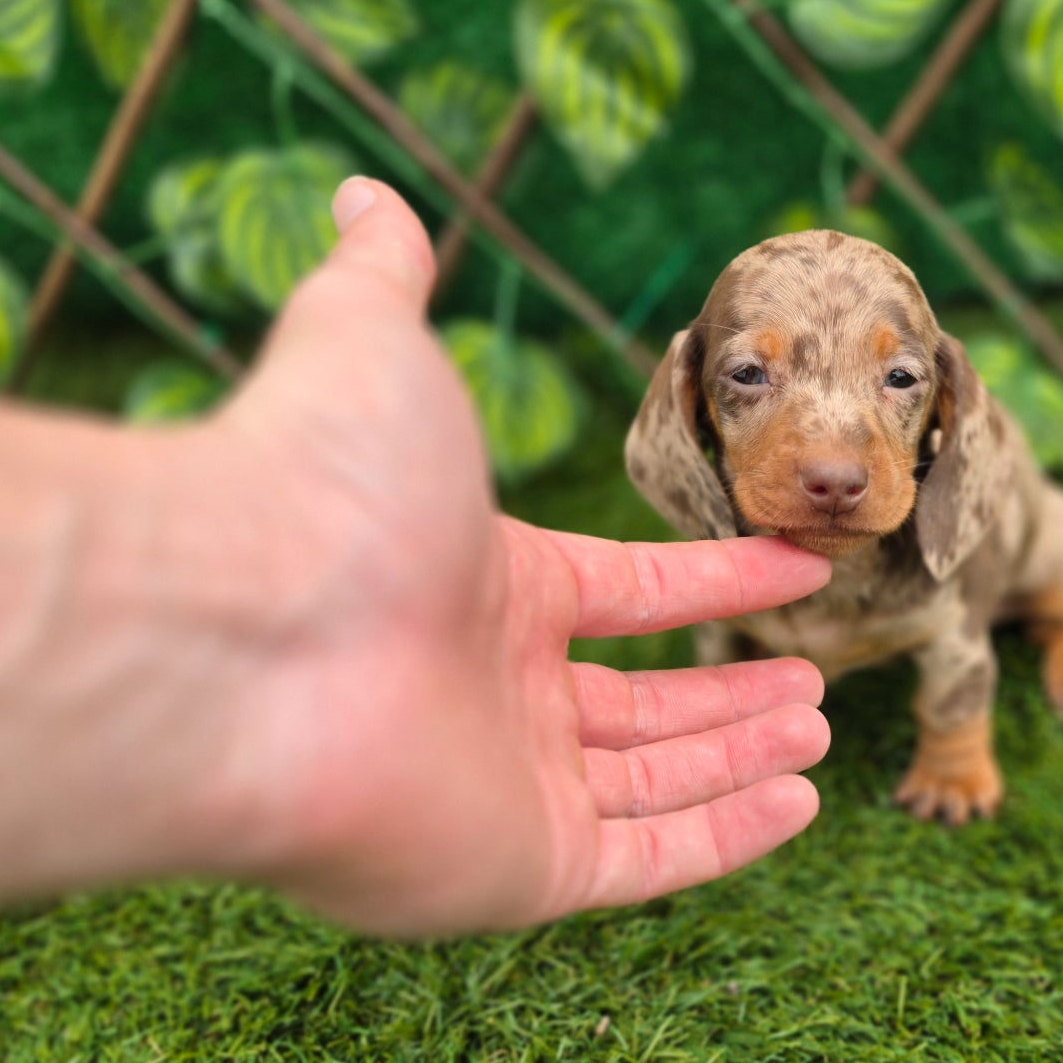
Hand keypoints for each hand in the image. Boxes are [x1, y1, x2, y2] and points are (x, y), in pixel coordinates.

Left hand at [203, 180, 833, 934]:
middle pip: (638, 706)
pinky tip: (799, 803)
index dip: (716, 583)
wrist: (240, 629)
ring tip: (822, 731)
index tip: (797, 569)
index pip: (625, 596)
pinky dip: (726, 837)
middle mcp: (488, 696)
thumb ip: (388, 276)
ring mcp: (499, 791)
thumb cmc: (314, 487)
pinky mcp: (514, 870)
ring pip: (651, 785)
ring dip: (742, 758)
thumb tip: (364, 191)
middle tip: (814, 686)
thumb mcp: (367, 341)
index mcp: (480, 590)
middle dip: (732, 694)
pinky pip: (645, 863)